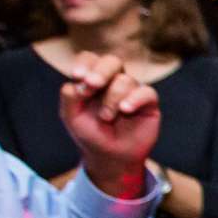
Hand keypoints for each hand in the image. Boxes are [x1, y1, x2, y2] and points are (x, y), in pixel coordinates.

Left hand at [60, 53, 161, 195]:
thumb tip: (76, 82)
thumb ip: (69, 97)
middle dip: (101, 71)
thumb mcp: (71, 117)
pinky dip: (135, 99)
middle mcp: (114, 81)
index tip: (77, 76)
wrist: (111, 158)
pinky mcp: (149, 103)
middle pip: (112, 61)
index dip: (85, 64)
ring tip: (106, 117)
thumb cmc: (90, 135)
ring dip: (112, 98)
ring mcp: (132, 90)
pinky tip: (125, 109)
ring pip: (125, 80)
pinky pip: (146, 92)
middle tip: (92, 85)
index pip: (90, 60)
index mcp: (93, 79)